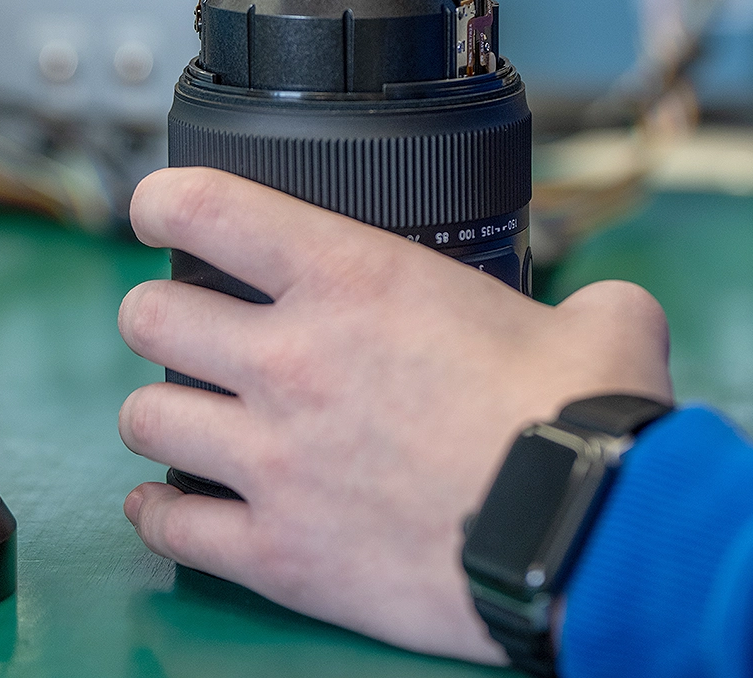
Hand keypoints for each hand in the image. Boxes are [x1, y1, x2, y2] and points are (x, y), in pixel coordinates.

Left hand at [118, 168, 670, 661]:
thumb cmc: (581, 422)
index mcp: (354, 277)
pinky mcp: (278, 554)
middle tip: (183, 322)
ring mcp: (273, 460)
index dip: (165, 198)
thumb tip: (606, 320)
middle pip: (151, 318)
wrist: (580, 537)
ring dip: (160, 410)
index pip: (208, 208)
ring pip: (146, 418)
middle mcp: (292, 359)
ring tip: (181, 412)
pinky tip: (167, 505)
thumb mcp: (595, 320)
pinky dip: (159, 515)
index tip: (158, 205)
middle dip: (158, 313)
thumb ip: (583, 302)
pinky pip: (172, 530)